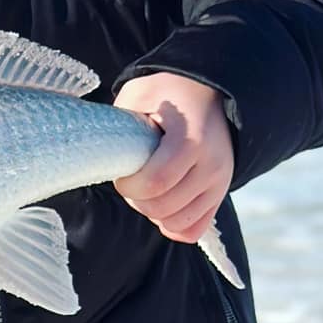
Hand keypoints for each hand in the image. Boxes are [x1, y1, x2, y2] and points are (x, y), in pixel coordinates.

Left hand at [112, 74, 234, 242]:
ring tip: (148, 188)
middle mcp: (212, 165)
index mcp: (192, 139)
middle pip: (162, 208)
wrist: (211, 93)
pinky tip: (163, 203)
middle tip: (133, 179)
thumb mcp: (139, 93)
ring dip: (153, 212)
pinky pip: (192, 230)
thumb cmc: (168, 92)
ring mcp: (220, 184)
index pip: (155, 183)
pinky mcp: (219, 196)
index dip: (129, 186)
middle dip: (137, 199)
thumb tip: (102, 155)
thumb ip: (120, 122)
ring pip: (176, 224)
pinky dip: (172, 224)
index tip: (122, 173)